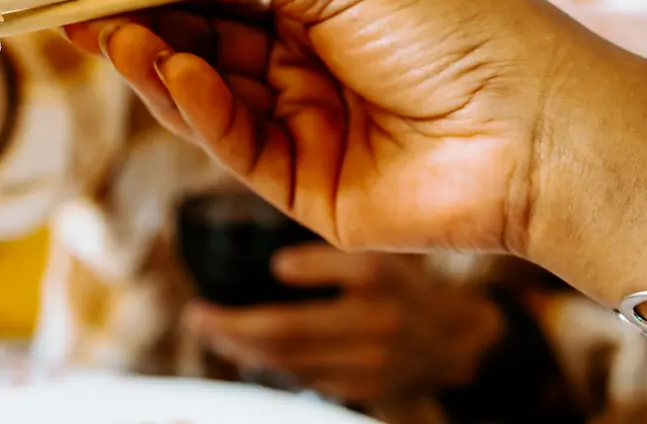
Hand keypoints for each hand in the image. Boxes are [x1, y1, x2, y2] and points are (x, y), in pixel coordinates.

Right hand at [68, 0, 621, 257]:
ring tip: (111, 36)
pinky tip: (183, 75)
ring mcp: (303, 122)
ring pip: (203, 93)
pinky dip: (200, 110)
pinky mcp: (303, 185)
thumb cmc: (457, 23)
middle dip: (136, 20)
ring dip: (156, 64)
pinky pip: (234, 144)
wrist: (541, 126)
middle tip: (74, 3)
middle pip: (197, 37)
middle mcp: (304, 57)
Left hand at [188, 248, 504, 404]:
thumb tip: (276, 269)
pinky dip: (273, 364)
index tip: (208, 303)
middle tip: (196, 317)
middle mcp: (374, 330)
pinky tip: (247, 348)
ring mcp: (369, 368)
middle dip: (231, 331)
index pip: (295, 312)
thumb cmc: (401, 284)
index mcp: (375, 287)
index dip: (244, 316)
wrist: (450, 337)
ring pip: (290, 364)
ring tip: (213, 331)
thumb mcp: (374, 255)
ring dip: (244, 350)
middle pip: (285, 340)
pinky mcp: (362, 391)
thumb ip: (328, 259)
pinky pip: (305, 378)